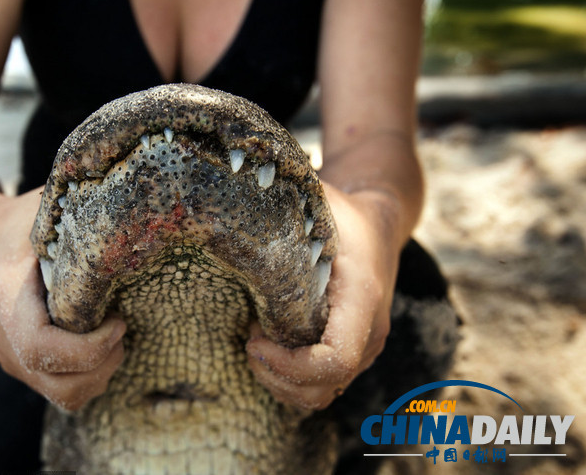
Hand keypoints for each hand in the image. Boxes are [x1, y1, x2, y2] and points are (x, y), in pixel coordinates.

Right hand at [0, 188, 125, 410]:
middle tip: (121, 328)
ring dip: (100, 373)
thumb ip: (80, 218)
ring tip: (113, 334)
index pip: (42, 349)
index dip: (89, 347)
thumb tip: (131, 220)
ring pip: (64, 395)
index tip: (119, 320)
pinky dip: (90, 375)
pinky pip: (60, 389)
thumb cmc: (22, 220)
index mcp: (5, 299)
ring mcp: (9, 356)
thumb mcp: (46, 208)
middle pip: (59, 385)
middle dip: (104, 365)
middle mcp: (2, 337)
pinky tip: (99, 340)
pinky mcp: (22, 365)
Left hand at [246, 184, 400, 410]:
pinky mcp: (352, 354)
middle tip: (249, 339)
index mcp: (361, 300)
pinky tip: (268, 343)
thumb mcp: (315, 206)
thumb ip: (278, 217)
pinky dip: (289, 378)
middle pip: (323, 389)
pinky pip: (321, 387)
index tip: (253, 339)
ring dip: (279, 380)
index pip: (334, 360)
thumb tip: (223, 215)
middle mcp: (369, 333)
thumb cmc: (342, 214)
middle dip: (275, 376)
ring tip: (257, 340)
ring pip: (319, 395)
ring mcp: (363, 348)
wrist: (378, 224)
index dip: (289, 364)